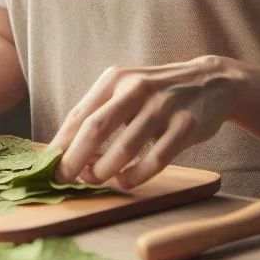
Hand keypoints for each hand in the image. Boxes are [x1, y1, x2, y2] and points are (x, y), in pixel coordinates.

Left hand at [52, 56, 244, 188]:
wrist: (210, 82)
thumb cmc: (157, 92)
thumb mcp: (126, 89)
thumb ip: (101, 112)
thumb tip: (68, 148)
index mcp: (115, 79)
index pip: (80, 113)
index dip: (62, 142)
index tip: (49, 164)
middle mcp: (136, 89)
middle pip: (96, 128)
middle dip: (75, 158)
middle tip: (65, 179)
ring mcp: (162, 107)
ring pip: (124, 147)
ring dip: (104, 170)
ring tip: (95, 179)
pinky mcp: (185, 127)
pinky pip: (155, 159)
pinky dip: (136, 175)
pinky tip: (125, 180)